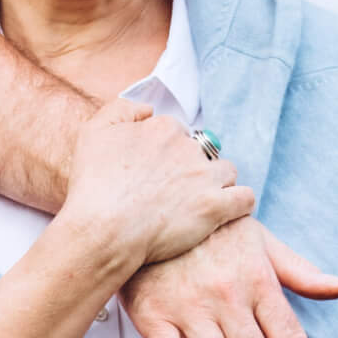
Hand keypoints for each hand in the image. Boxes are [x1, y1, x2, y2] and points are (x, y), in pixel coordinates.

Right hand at [57, 101, 254, 266]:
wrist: (102, 229)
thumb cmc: (92, 185)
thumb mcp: (94, 131)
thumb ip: (122, 109)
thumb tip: (149, 109)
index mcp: (163, 128)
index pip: (178, 133)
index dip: (168, 153)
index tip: (156, 173)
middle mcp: (188, 148)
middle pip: (204, 152)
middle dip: (192, 168)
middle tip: (173, 192)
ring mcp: (204, 177)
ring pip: (227, 171)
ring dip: (218, 184)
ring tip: (199, 203)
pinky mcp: (215, 207)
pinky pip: (245, 198)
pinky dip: (240, 203)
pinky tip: (227, 212)